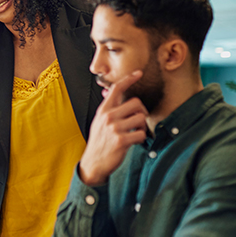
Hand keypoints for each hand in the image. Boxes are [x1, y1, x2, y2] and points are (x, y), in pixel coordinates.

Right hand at [79, 70, 147, 185]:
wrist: (93, 163)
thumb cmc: (99, 142)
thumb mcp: (99, 122)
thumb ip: (107, 109)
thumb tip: (108, 92)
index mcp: (103, 110)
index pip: (116, 89)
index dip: (129, 79)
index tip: (139, 73)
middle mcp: (108, 116)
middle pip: (136, 103)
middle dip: (141, 112)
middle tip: (138, 121)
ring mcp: (114, 128)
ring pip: (141, 118)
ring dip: (142, 127)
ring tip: (135, 133)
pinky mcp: (121, 140)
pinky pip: (141, 134)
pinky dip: (142, 139)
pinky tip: (135, 142)